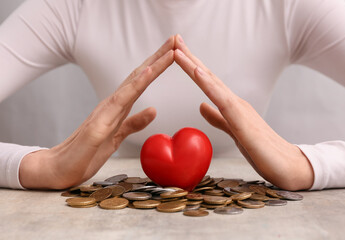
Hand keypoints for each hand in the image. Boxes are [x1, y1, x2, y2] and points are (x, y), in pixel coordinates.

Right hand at [19, 37, 175, 188]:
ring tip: (169, 51)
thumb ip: (133, 123)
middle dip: (159, 57)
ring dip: (152, 67)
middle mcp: (111, 104)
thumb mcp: (117, 137)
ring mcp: (104, 113)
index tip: (175, 52)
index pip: (141, 82)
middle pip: (139, 76)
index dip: (158, 66)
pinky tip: (146, 74)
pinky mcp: (98, 126)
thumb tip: (153, 110)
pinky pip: (119, 103)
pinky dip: (134, 86)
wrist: (59, 169)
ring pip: (132, 84)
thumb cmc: (86, 153)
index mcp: (117, 108)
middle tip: (177, 39)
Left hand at [174, 35, 313, 189]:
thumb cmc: (262, 150)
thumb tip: (201, 105)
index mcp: (231, 105)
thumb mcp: (233, 131)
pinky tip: (197, 71)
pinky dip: (208, 84)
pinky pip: (221, 99)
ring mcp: (239, 109)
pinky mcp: (242, 121)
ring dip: (193, 64)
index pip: (207, 82)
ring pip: (212, 83)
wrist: (288, 165)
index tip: (176, 52)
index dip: (191, 67)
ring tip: (178, 49)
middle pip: (207, 76)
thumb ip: (218, 118)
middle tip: (175, 39)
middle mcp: (234, 102)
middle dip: (189, 57)